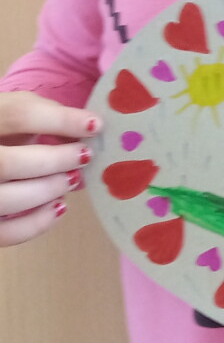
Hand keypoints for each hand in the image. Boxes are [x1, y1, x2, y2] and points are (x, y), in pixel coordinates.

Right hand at [0, 91, 98, 244]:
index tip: (94, 125)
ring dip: (47, 191)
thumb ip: (45, 114)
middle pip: (6, 163)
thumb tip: (87, 128)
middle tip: (84, 157)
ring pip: (4, 198)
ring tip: (72, 180)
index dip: (60, 120)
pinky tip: (59, 207)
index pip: (18, 115)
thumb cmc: (2, 130)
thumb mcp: (15, 110)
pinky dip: (36, 224)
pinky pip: (5, 233)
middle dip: (53, 161)